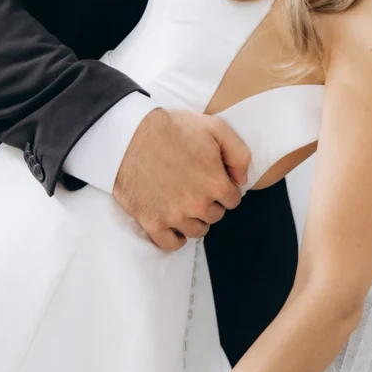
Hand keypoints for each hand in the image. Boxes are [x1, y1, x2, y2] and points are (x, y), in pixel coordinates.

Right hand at [113, 108, 249, 250]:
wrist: (129, 135)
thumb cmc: (172, 128)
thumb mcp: (216, 127)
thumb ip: (239, 154)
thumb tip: (242, 179)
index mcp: (216, 184)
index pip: (233, 199)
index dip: (224, 188)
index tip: (212, 179)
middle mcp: (198, 205)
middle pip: (215, 216)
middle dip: (210, 203)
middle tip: (196, 186)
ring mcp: (175, 216)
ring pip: (196, 231)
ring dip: (194, 219)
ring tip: (183, 201)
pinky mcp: (152, 222)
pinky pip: (171, 244)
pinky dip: (175, 237)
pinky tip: (173, 223)